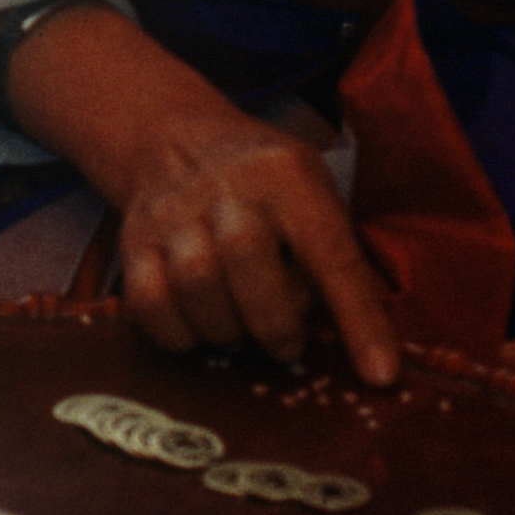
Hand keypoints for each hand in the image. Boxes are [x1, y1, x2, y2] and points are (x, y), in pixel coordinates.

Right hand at [0, 1, 403, 383]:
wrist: (175, 138)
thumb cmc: (264, 184)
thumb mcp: (312, 191)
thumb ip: (333, 256)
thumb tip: (364, 349)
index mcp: (289, 176)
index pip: (332, 253)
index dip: (359, 320)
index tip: (380, 375)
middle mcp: (229, 187)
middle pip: (246, 259)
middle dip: (273, 323)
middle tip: (286, 345)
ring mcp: (174, 212)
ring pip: (195, 284)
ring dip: (225, 329)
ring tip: (240, 328)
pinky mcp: (134, 240)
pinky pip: (148, 304)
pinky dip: (177, 335)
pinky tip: (198, 329)